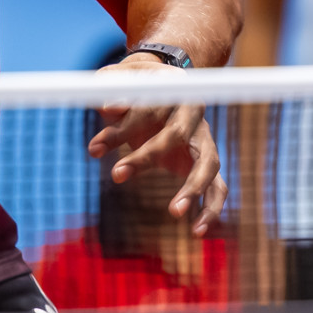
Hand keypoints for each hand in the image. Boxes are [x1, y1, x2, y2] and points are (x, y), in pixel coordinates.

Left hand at [87, 54, 227, 235]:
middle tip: (116, 175)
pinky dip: (212, 209)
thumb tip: (105, 107)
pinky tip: (198, 231)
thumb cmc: (138, 84)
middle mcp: (193, 114)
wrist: (168, 85)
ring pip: (207, 164)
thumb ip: (113, 91)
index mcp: (173, 90)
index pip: (146, 109)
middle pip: (174, 135)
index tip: (94, 146)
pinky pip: (218, 187)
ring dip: (191, 189)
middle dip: (144, 157)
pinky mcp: (208, 162)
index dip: (120, 128)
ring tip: (174, 212)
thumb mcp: (122, 81)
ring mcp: (204, 139)